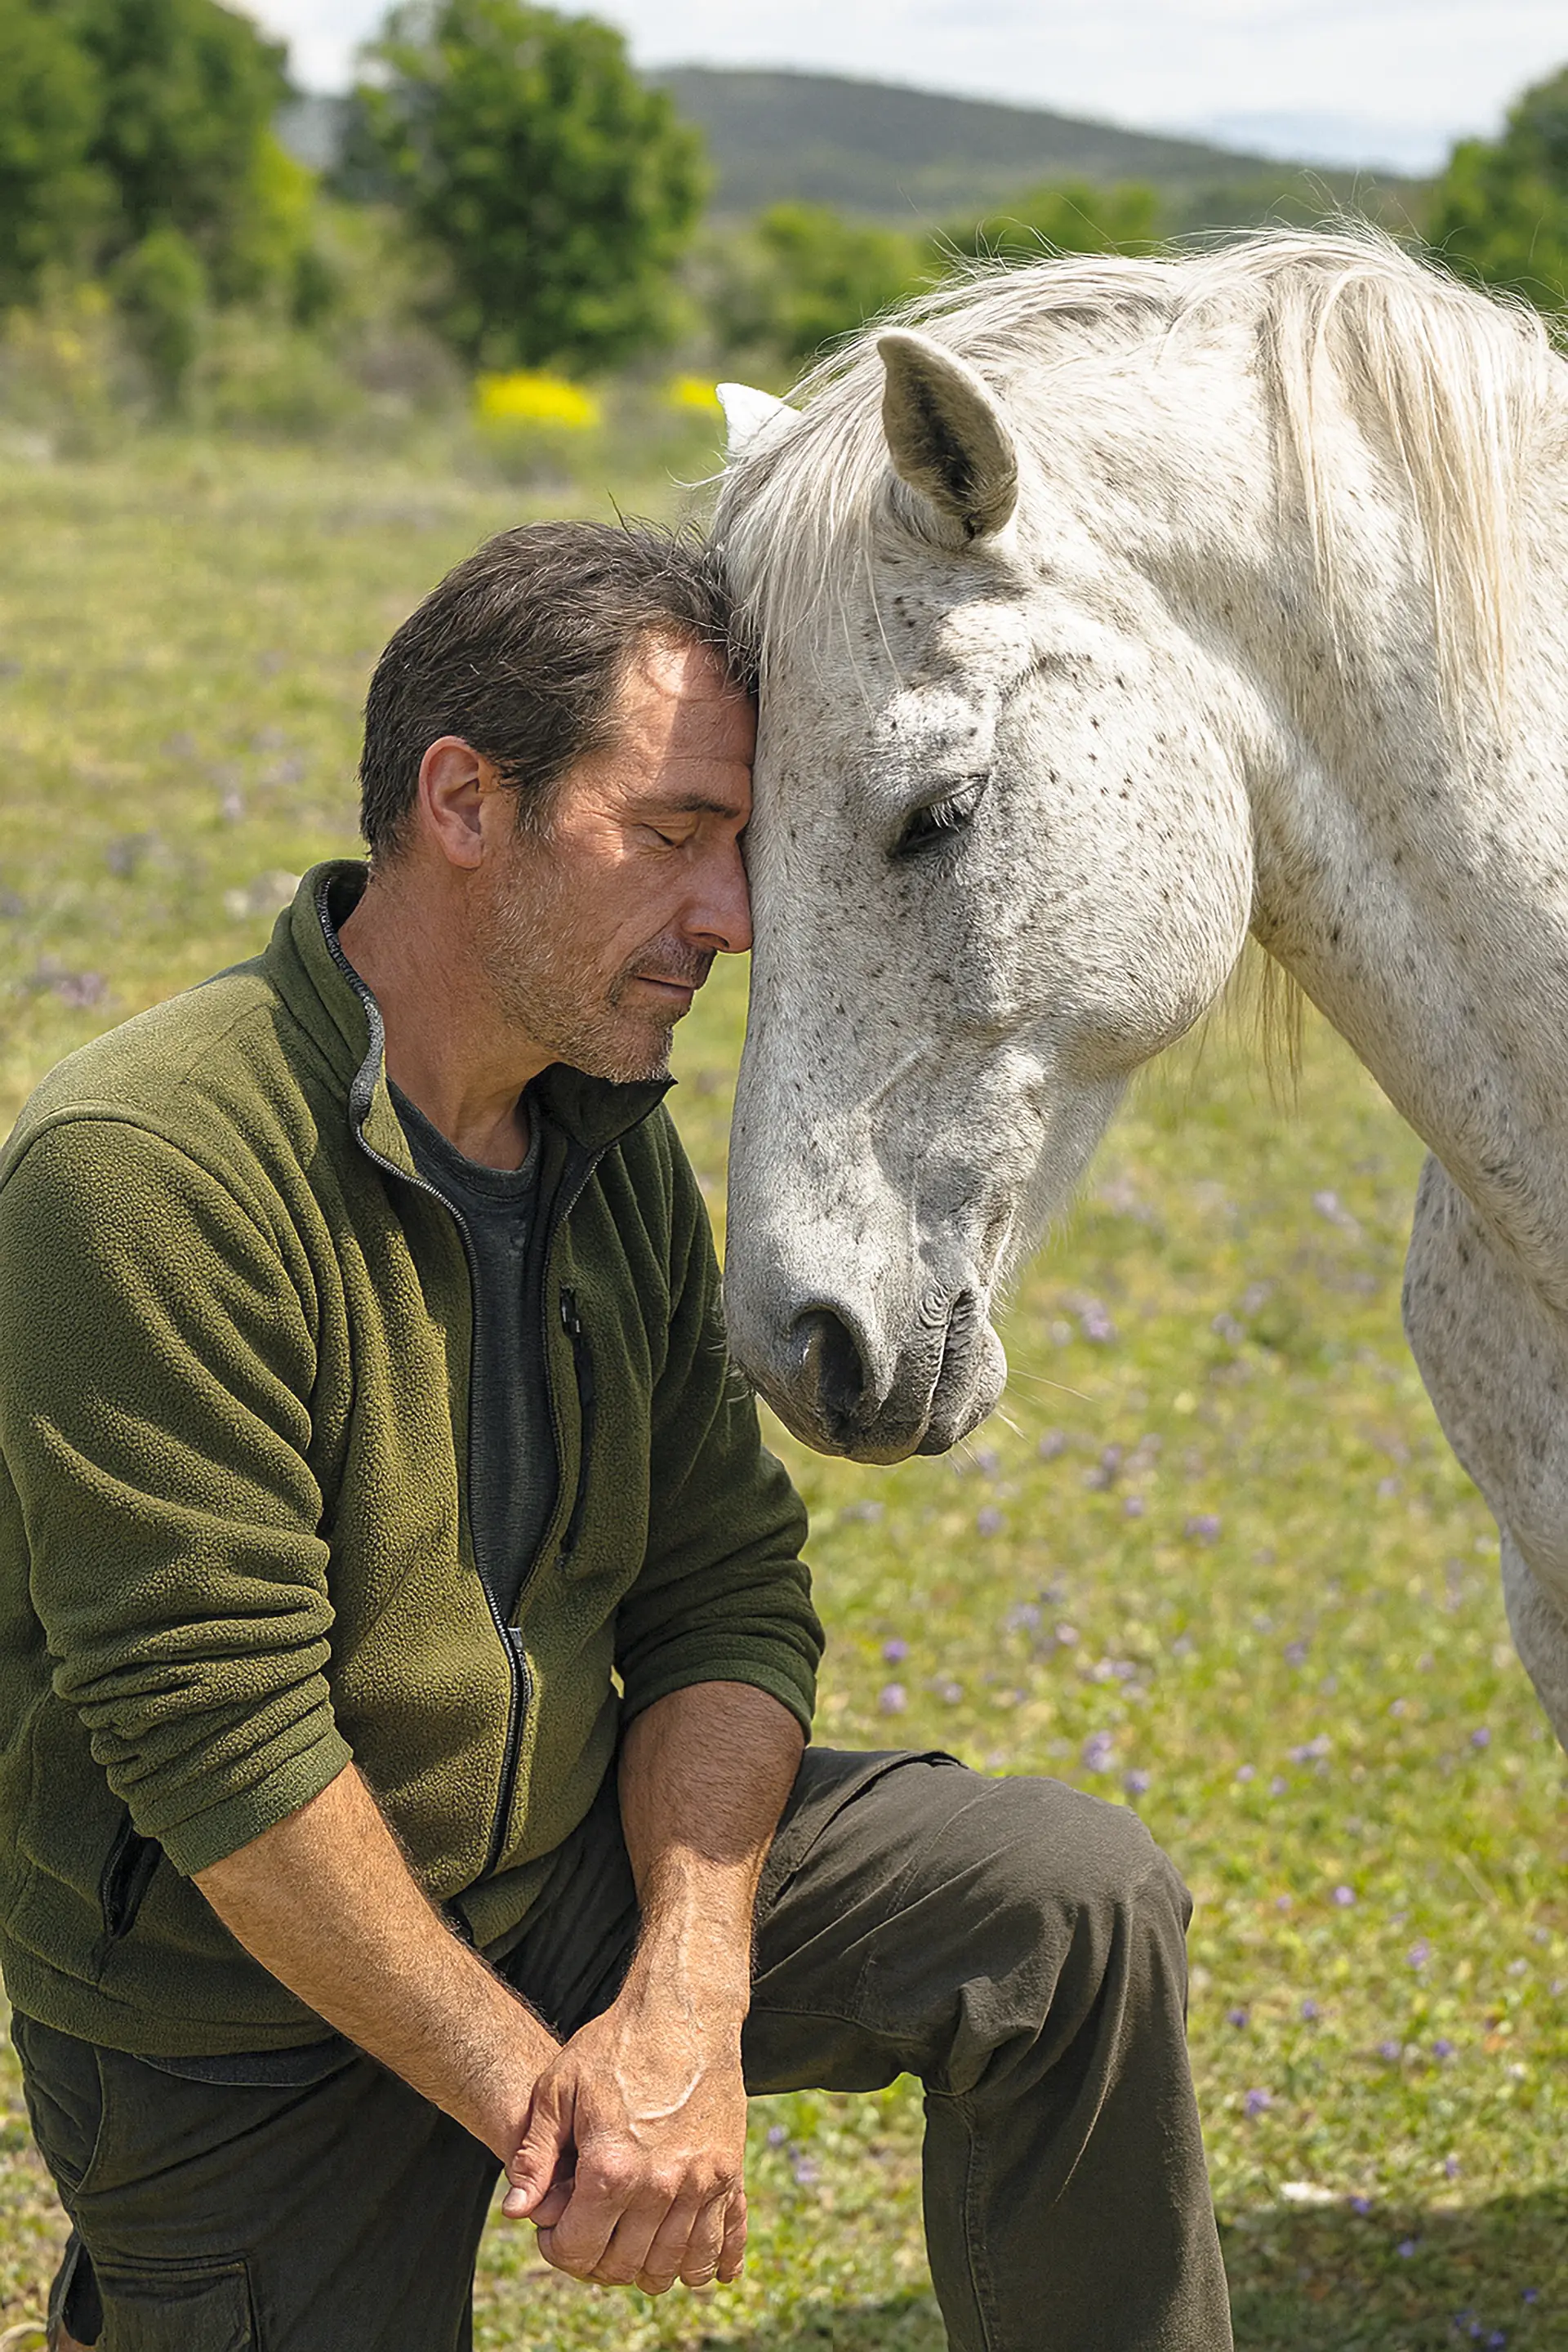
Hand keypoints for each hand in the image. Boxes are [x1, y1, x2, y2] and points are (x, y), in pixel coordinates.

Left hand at [501, 1980, 748, 2293]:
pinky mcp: (730, 2171)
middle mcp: (660, 2185)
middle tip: (591, 2235)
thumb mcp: (558, 2089)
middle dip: (600, 2263)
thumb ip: (534, 2155)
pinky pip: (725, 2240)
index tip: (555, 2230)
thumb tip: (516, 2212)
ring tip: (632, 2246)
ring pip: (676, 2265)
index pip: (579, 2251)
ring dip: (650, 2270)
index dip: (557, 2250)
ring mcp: (701, 2181)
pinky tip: (697, 2266)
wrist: (683, 2011)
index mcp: (612, 2169)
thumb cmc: (615, 2045)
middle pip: (626, 2266)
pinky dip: (711, 2263)